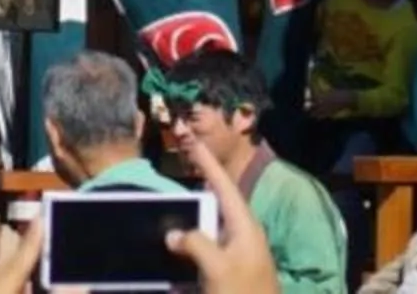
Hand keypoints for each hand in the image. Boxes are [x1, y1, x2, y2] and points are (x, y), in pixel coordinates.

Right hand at [166, 153, 275, 293]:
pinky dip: (192, 246)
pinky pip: (207, 253)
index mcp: (245, 227)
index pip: (224, 186)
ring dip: (192, 220)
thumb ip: (195, 243)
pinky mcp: (231, 275)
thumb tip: (174, 233)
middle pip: (219, 204)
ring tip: (171, 207)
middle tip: (183, 168)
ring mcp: (238, 258)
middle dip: (201, 186)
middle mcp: (243, 237)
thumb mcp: (217, 268)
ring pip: (211, 229)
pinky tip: (175, 250)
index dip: (208, 163)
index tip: (193, 140)